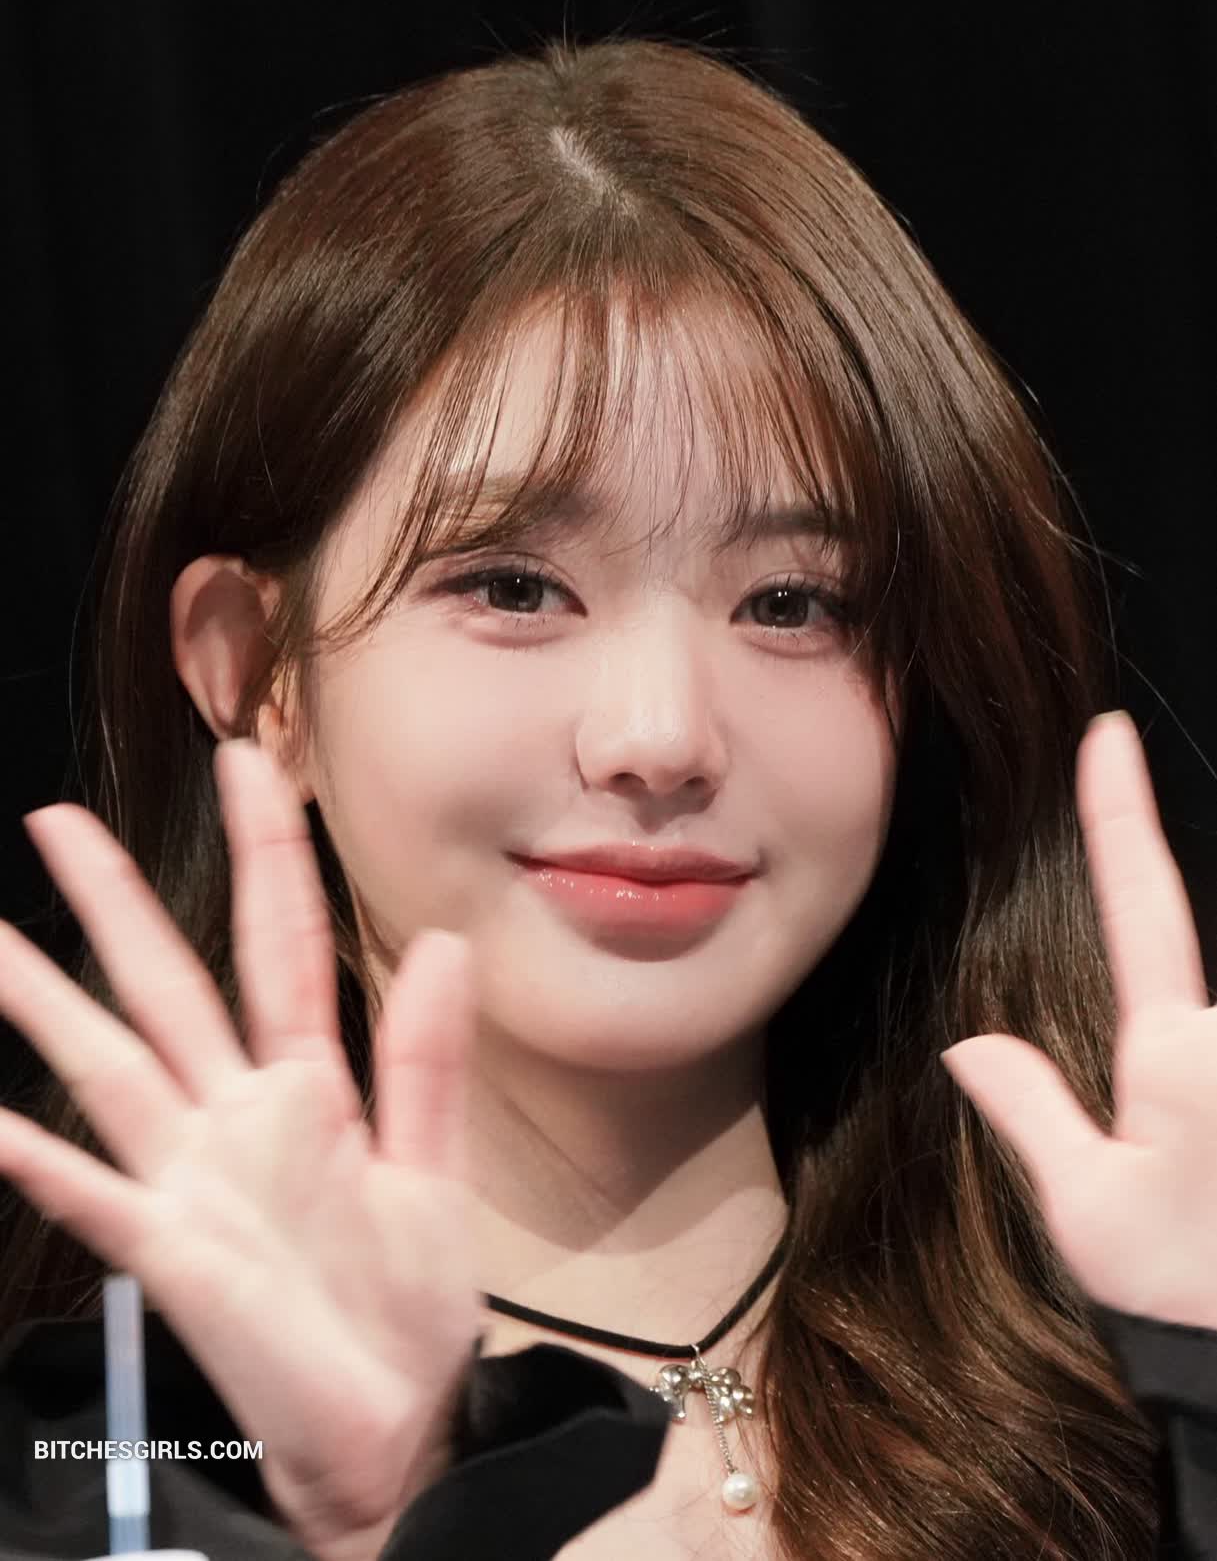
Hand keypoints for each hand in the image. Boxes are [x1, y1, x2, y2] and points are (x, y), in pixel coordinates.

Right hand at [0, 738, 480, 1560]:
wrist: (397, 1433)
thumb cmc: (411, 1311)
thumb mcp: (434, 1173)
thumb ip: (428, 1060)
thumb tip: (445, 941)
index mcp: (313, 1088)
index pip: (283, 945)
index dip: (267, 854)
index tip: (249, 765)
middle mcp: (239, 1116)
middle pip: (167, 984)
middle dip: (115, 901)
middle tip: (57, 819)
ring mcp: (195, 1178)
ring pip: (109, 1066)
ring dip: (50, 1004)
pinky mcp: (172, 1254)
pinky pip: (96, 1196)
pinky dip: (40, 1160)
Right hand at [940, 709, 1216, 1330]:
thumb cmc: (1183, 1294)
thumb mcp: (1086, 1212)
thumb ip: (1032, 1112)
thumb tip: (969, 1043)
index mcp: (1173, 1051)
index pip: (1140, 904)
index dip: (1119, 813)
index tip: (1112, 735)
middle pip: (1192, 1000)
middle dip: (1180, 1067)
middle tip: (1190, 1185)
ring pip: (1214, 1044)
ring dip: (1201, 1105)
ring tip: (1205, 1190)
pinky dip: (1211, 1100)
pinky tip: (1211, 1178)